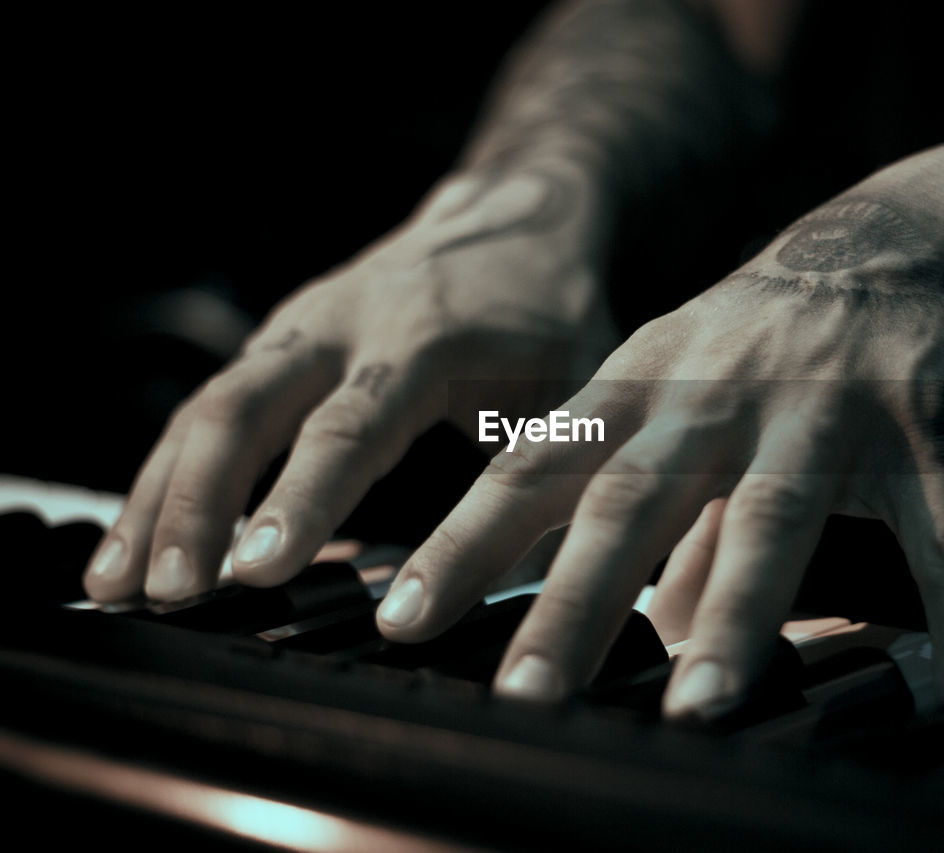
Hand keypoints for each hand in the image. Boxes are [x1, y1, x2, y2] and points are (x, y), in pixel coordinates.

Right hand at [83, 163, 617, 601]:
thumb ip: (555, 472)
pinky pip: (204, 410)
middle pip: (241, 410)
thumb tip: (558, 584)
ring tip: (115, 587)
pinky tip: (135, 538)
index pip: (351, 425)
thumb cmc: (549, 313)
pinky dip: (163, 476)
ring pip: (204, 410)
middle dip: (195, 505)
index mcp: (422, 338)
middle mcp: (341, 324)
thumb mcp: (577, 386)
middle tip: (167, 597)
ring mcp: (298, 329)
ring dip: (156, 497)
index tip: (258, 571)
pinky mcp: (279, 345)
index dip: (302, 500)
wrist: (514, 214)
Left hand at [375, 135, 943, 713]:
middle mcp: (723, 390)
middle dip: (575, 601)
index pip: (537, 467)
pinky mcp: (934, 422)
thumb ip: (676, 514)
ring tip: (699, 704)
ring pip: (775, 514)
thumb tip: (648, 625)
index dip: (466, 542)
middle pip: (634, 498)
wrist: (924, 227)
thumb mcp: (703, 396)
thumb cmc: (789, 330)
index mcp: (650, 382)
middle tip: (525, 693)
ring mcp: (828, 404)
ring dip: (737, 614)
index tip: (401, 617)